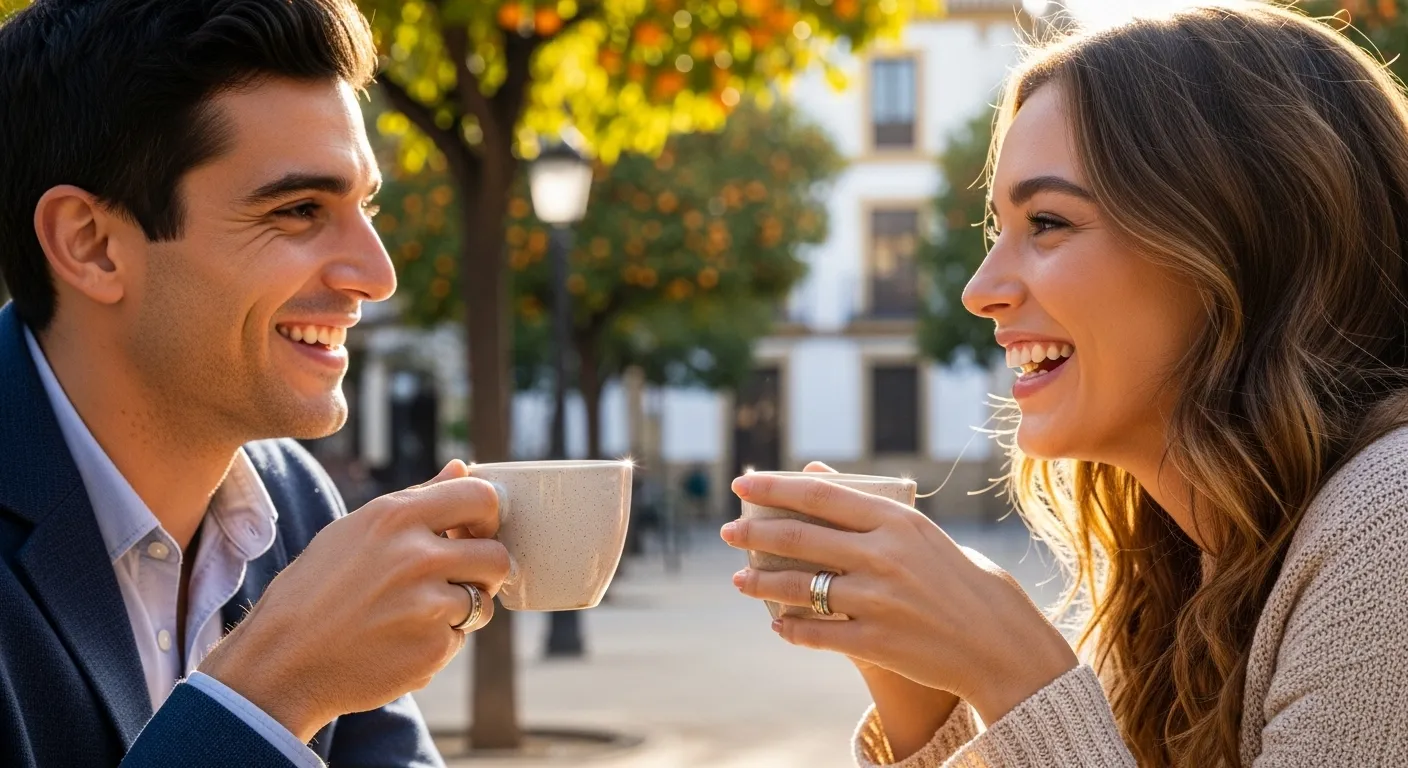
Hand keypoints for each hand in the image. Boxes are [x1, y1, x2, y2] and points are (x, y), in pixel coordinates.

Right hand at [200, 460, 510, 741]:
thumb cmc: (316, 590)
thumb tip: (463, 467)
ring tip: (415, 614)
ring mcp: (428, 605)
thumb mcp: (356, 530)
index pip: (481, 497)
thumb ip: (417, 498)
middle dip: (484, 572)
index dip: (488, 517)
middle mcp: (417, 557)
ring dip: (461, 610)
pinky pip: (460, 639)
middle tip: (455, 581)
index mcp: (396, 517)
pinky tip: (400, 641)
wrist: (282, 661)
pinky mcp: (433, 648)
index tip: (474, 533)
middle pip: (497, 556)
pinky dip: (439, 642)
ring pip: (484, 602)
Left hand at [720, 467, 1076, 725]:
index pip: (820, 495)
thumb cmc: (959, 579)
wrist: (999, 642)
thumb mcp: (920, 532)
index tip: (741, 486)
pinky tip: (777, 623)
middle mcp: (883, 556)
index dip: (773, 488)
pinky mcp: (876, 641)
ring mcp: (878, 600)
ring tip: (739, 581)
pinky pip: (816, 633)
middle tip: (727, 532)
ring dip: (760, 584)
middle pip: (799, 539)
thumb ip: (869, 508)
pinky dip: (790, 628)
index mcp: (897, 520)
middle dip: (753, 535)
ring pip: (800, 588)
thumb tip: (812, 475)